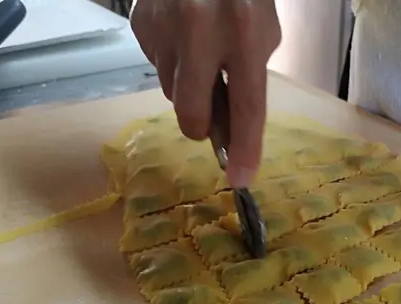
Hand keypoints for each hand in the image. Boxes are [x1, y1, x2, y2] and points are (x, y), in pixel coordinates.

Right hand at [130, 0, 281, 187]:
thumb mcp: (261, 32)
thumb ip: (248, 77)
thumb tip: (231, 127)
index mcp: (244, 31)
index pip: (246, 104)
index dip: (246, 146)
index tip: (241, 180)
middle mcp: (199, 30)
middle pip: (192, 114)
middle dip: (202, 126)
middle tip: (211, 114)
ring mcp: (163, 28)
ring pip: (172, 93)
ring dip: (188, 87)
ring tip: (200, 54)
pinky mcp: (140, 26)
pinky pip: (157, 68)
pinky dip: (173, 64)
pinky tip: (182, 38)